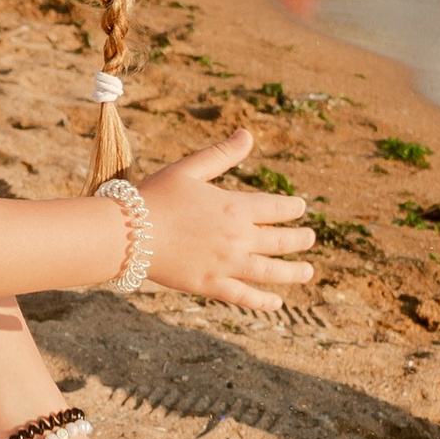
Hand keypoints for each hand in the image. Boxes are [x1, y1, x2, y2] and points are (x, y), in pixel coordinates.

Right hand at [140, 127, 316, 312]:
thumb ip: (222, 154)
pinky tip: (276, 303)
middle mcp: (237, 239)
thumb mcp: (190, 169)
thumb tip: (248, 134)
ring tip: (308, 272)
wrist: (128, 233)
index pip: (277, 209)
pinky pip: (244, 296)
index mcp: (235, 207)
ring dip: (294, 273)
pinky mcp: (211, 286)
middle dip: (300, 239)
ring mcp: (226, 265)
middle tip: (310, 239)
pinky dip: (263, 301)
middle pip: (280, 241)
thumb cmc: (155, 196)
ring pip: (271, 272)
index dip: (293, 208)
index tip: (300, 208)